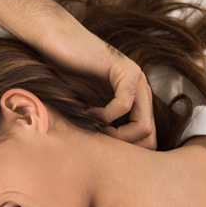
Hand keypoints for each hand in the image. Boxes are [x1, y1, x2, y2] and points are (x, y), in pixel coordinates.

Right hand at [38, 23, 155, 148]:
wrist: (56, 42)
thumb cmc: (65, 77)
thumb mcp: (87, 111)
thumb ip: (102, 129)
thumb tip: (109, 164)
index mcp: (137, 102)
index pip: (147, 140)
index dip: (125, 153)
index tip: (100, 151)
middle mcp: (142, 91)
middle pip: (150, 137)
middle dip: (123, 149)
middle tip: (98, 145)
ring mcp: (137, 79)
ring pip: (142, 126)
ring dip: (115, 135)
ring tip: (93, 129)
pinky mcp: (125, 70)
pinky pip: (123, 105)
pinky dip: (104, 116)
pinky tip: (87, 112)